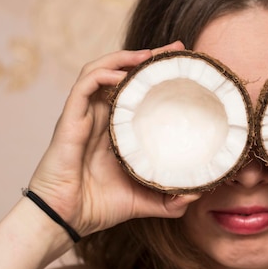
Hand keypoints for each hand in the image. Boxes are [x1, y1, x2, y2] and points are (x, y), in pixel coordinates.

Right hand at [28, 41, 200, 237]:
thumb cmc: (100, 207)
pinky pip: (84, 84)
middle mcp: (102, 117)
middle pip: (123, 74)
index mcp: (118, 130)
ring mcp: (85, 115)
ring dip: (125, 58)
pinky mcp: (70, 118)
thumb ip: (171, 199)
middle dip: (148, 58)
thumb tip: (199, 192)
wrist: (67, 219)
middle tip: (176, 49)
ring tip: (150, 55)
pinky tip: (124, 75)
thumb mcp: (145, 200)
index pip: (138, 91)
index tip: (183, 65)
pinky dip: (104, 73)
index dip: (157, 75)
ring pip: (101, 70)